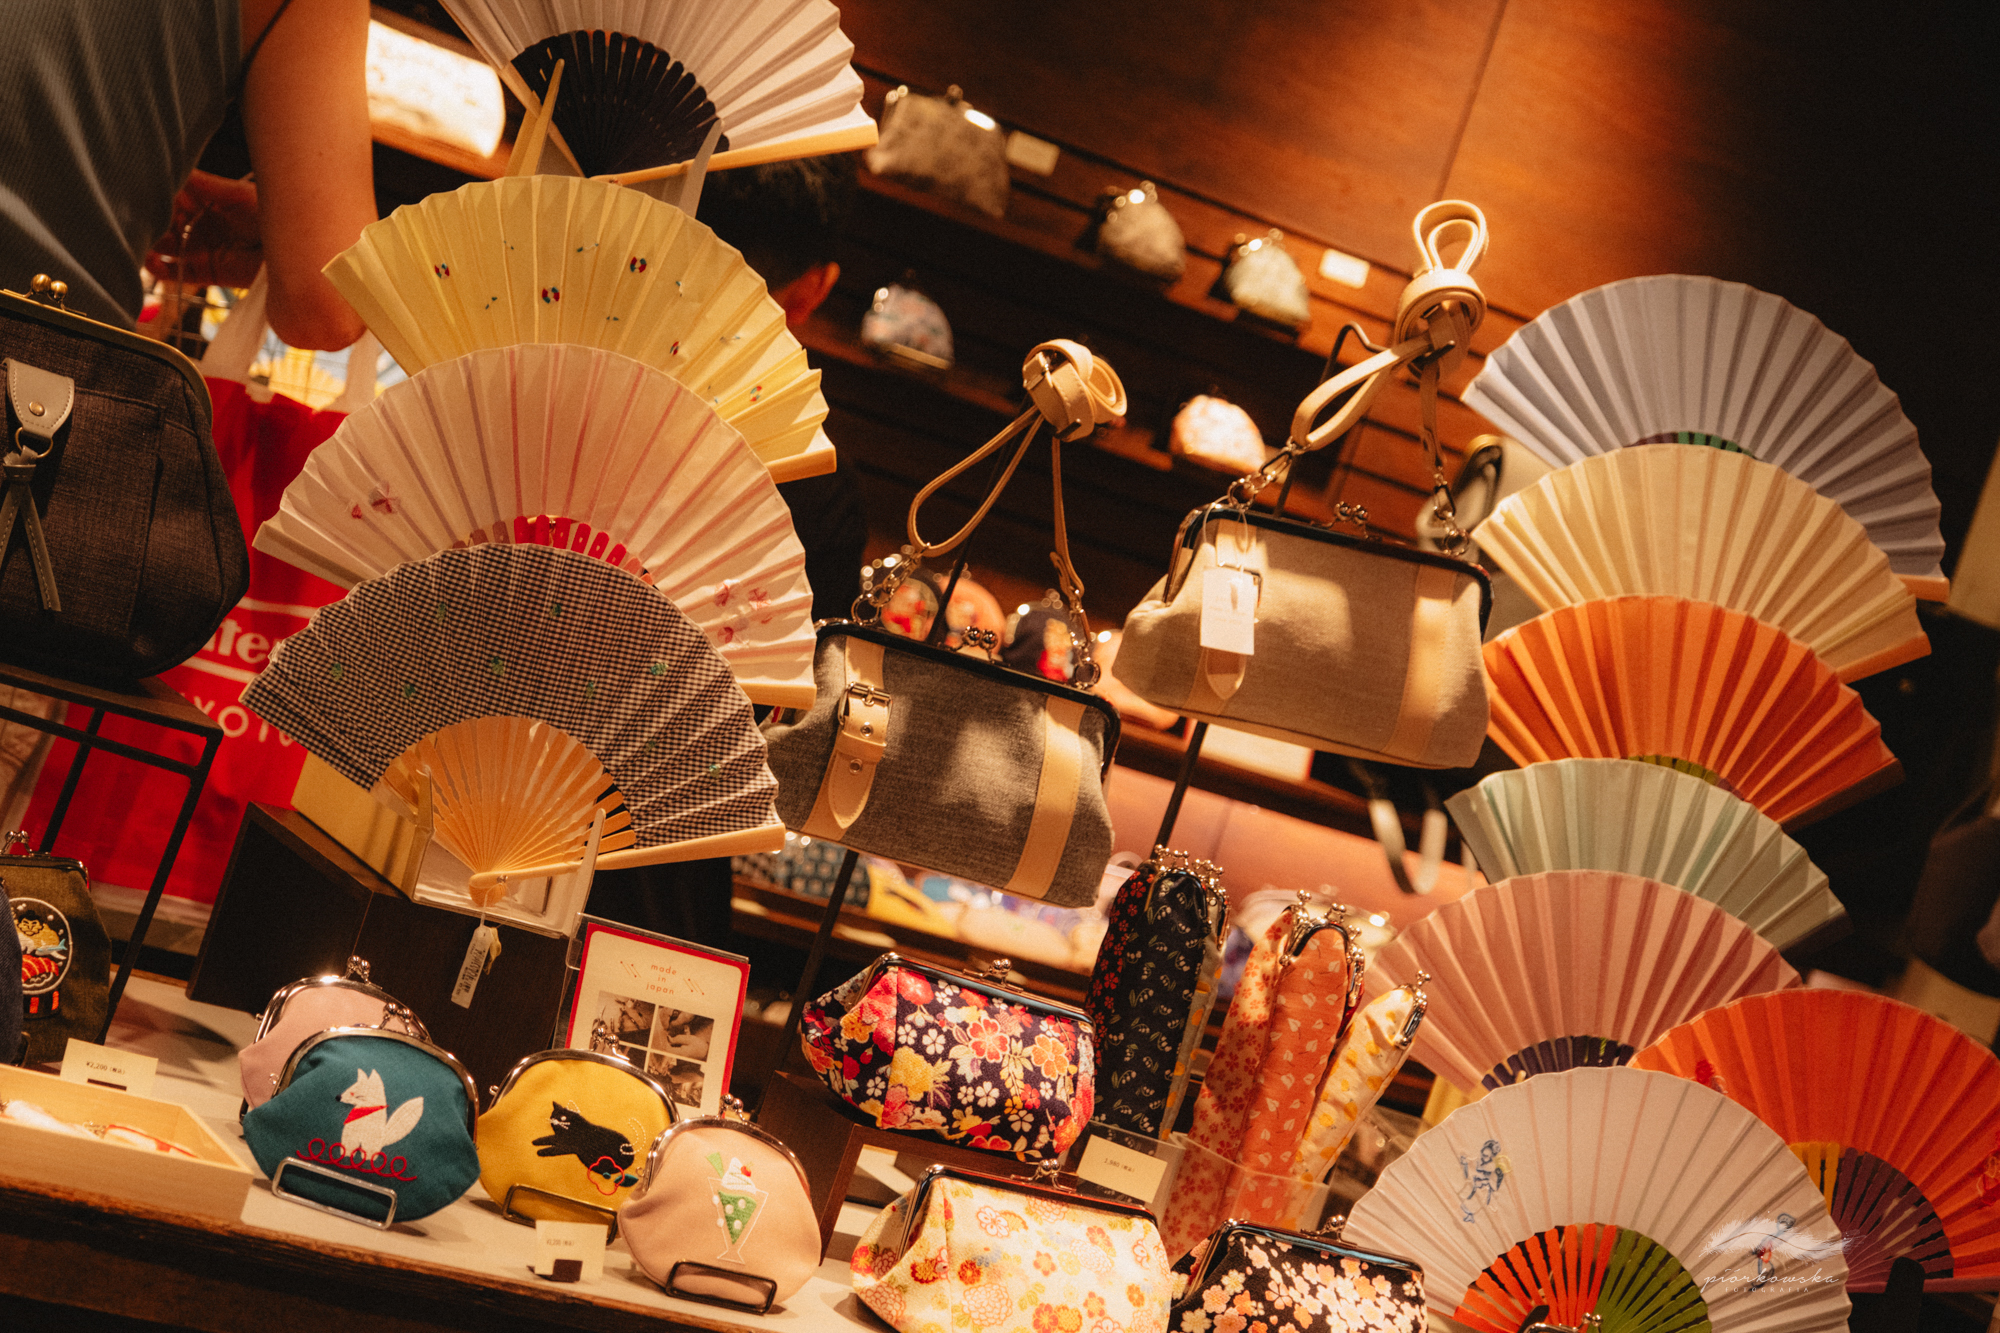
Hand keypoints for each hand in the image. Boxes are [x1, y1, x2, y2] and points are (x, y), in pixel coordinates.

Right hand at [145, 170, 264, 287]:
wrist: (296, 253)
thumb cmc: (273, 217)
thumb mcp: (237, 195)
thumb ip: (206, 185)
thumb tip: (177, 169)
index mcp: (207, 200)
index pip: (173, 195)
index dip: (157, 195)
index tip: (140, 193)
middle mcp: (201, 223)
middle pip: (165, 221)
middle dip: (149, 221)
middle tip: (136, 220)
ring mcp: (203, 248)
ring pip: (166, 246)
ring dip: (149, 244)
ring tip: (139, 242)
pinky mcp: (208, 271)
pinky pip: (178, 271)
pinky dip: (162, 268)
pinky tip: (151, 262)